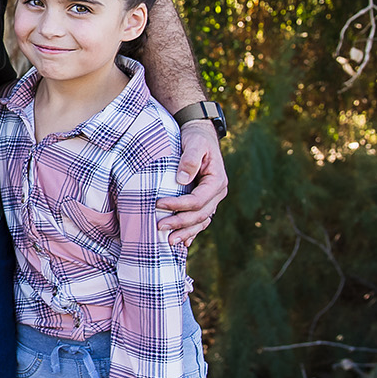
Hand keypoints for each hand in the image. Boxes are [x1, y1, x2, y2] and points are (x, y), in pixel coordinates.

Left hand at [156, 119, 227, 246]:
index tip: (159, 204)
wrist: (200, 135)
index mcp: (217, 181)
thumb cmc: (196, 138)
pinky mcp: (204, 201)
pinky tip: (182, 242)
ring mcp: (212, 199)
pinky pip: (200, 220)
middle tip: (159, 227)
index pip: (198, 200)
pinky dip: (192, 231)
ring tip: (169, 241)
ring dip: (186, 232)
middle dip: (180, 223)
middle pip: (200, 214)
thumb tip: (182, 179)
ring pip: (201, 221)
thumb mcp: (194, 143)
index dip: (179, 205)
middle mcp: (217, 193)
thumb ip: (189, 159)